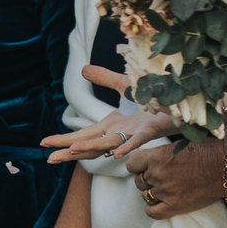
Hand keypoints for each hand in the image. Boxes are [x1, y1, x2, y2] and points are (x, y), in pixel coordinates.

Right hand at [42, 68, 176, 163]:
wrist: (182, 103)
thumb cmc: (156, 98)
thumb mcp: (124, 85)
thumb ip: (104, 78)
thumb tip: (82, 69)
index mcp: (111, 125)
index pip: (82, 135)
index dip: (64, 139)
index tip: (44, 143)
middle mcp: (119, 133)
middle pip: (89, 145)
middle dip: (69, 152)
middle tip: (49, 159)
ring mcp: (133, 133)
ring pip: (107, 144)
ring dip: (90, 148)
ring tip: (72, 151)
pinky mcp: (150, 130)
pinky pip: (137, 141)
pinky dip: (126, 147)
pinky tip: (116, 154)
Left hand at [125, 138, 226, 217]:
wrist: (226, 167)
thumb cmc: (206, 151)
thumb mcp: (178, 144)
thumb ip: (160, 153)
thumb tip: (147, 159)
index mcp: (155, 157)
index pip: (131, 164)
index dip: (138, 166)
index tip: (145, 166)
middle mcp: (156, 174)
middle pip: (139, 181)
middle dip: (147, 179)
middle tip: (163, 177)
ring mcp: (164, 191)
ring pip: (145, 195)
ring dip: (152, 193)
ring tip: (167, 188)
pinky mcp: (174, 206)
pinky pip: (152, 212)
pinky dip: (153, 209)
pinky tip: (162, 204)